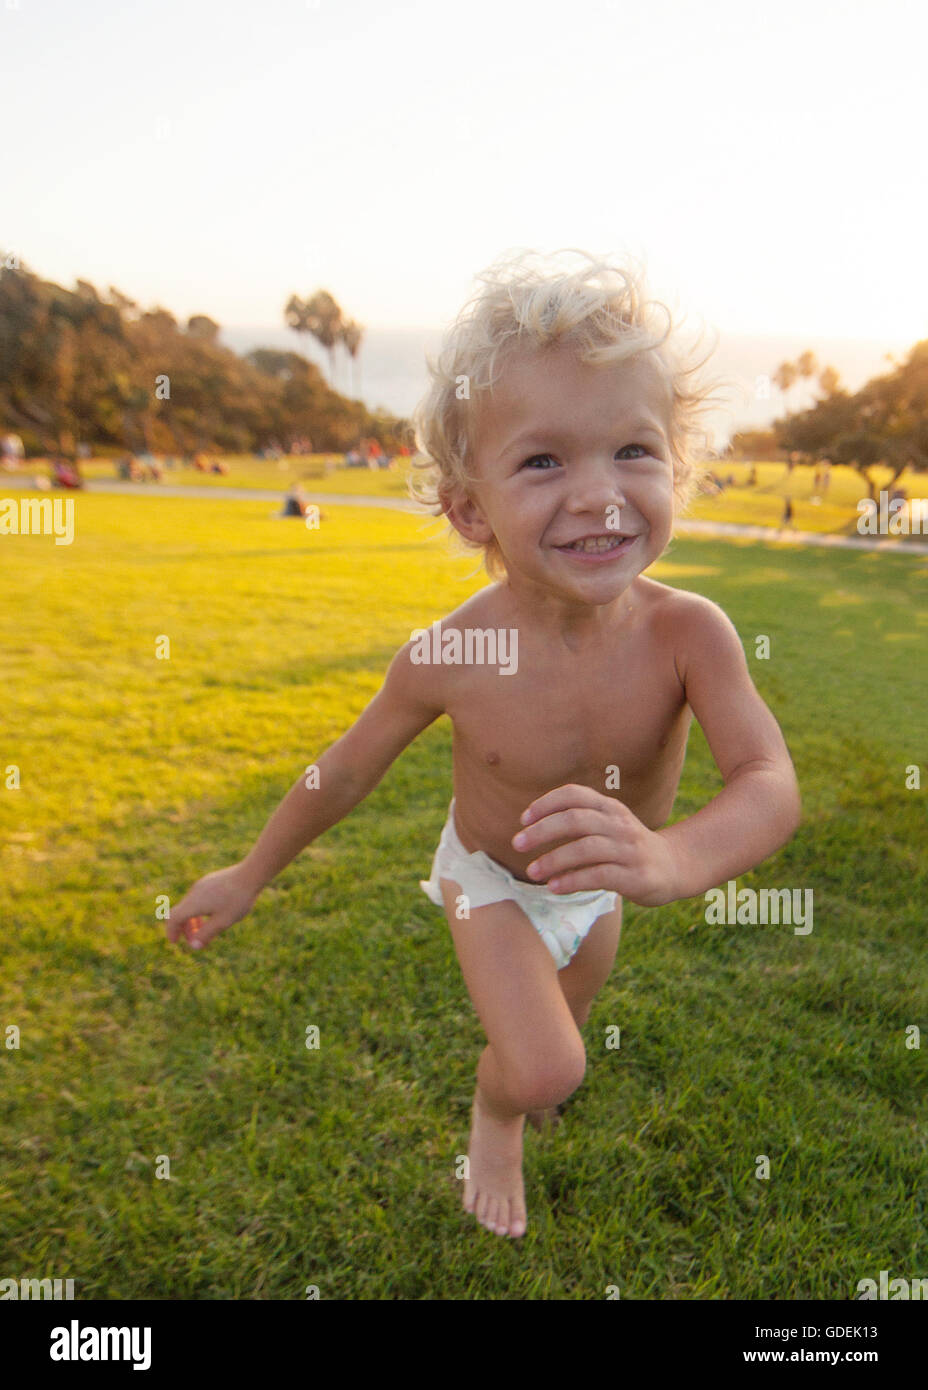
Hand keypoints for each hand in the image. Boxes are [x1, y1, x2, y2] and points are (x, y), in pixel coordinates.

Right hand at [165, 863, 258, 950]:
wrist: (251, 874)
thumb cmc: (238, 900)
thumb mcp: (223, 921)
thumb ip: (206, 934)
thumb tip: (193, 946)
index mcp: (194, 903)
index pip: (173, 918)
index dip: (171, 931)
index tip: (175, 942)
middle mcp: (194, 892)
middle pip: (180, 912)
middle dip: (184, 928)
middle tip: (195, 940)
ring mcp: (201, 884)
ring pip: (189, 905)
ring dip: (193, 919)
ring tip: (205, 929)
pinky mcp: (210, 881)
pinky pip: (197, 898)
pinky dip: (199, 910)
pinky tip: (213, 914)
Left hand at [511, 784, 680, 907]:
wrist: (674, 867)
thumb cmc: (628, 847)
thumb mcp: (609, 825)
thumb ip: (580, 821)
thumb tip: (533, 827)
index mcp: (610, 808)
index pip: (574, 794)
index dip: (546, 803)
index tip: (524, 819)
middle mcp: (619, 824)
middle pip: (576, 819)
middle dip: (542, 831)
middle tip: (517, 844)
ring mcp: (629, 850)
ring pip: (585, 848)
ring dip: (554, 859)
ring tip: (532, 871)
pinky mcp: (635, 876)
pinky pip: (599, 875)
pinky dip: (573, 880)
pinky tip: (554, 887)